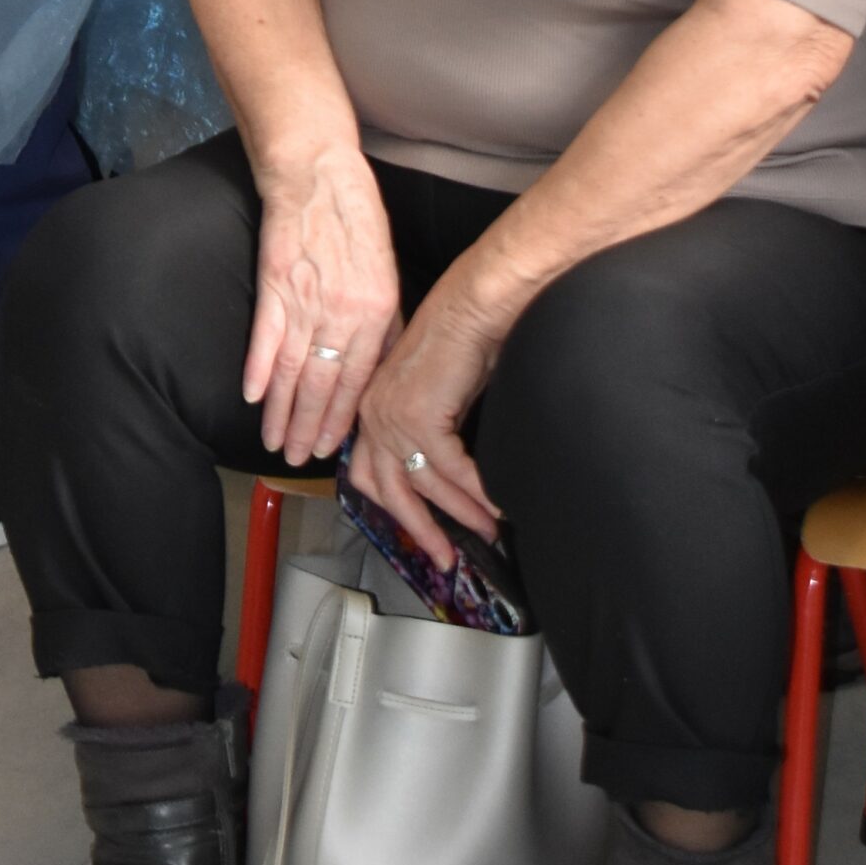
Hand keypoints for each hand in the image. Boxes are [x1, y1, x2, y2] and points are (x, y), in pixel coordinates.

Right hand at [244, 136, 400, 460]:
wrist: (319, 173)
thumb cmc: (358, 219)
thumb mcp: (389, 273)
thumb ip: (384, 325)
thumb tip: (379, 371)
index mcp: (374, 312)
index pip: (357, 381)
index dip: (343, 420)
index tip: (333, 450)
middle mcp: (341, 312)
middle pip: (322, 384)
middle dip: (310, 428)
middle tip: (298, 461)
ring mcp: (304, 299)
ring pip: (292, 369)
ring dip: (282, 411)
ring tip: (274, 443)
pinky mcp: (273, 282)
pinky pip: (264, 336)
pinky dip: (257, 368)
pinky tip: (251, 397)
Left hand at [347, 289, 502, 563]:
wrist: (470, 307)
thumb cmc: (459, 341)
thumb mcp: (434, 395)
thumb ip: (429, 431)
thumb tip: (448, 472)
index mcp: (370, 409)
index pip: (369, 473)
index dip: (396, 507)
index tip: (420, 532)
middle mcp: (373, 416)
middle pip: (389, 491)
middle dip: (420, 529)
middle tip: (445, 557)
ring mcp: (392, 417)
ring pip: (424, 486)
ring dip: (461, 513)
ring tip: (488, 532)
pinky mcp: (420, 418)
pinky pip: (452, 470)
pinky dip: (477, 492)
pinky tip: (496, 506)